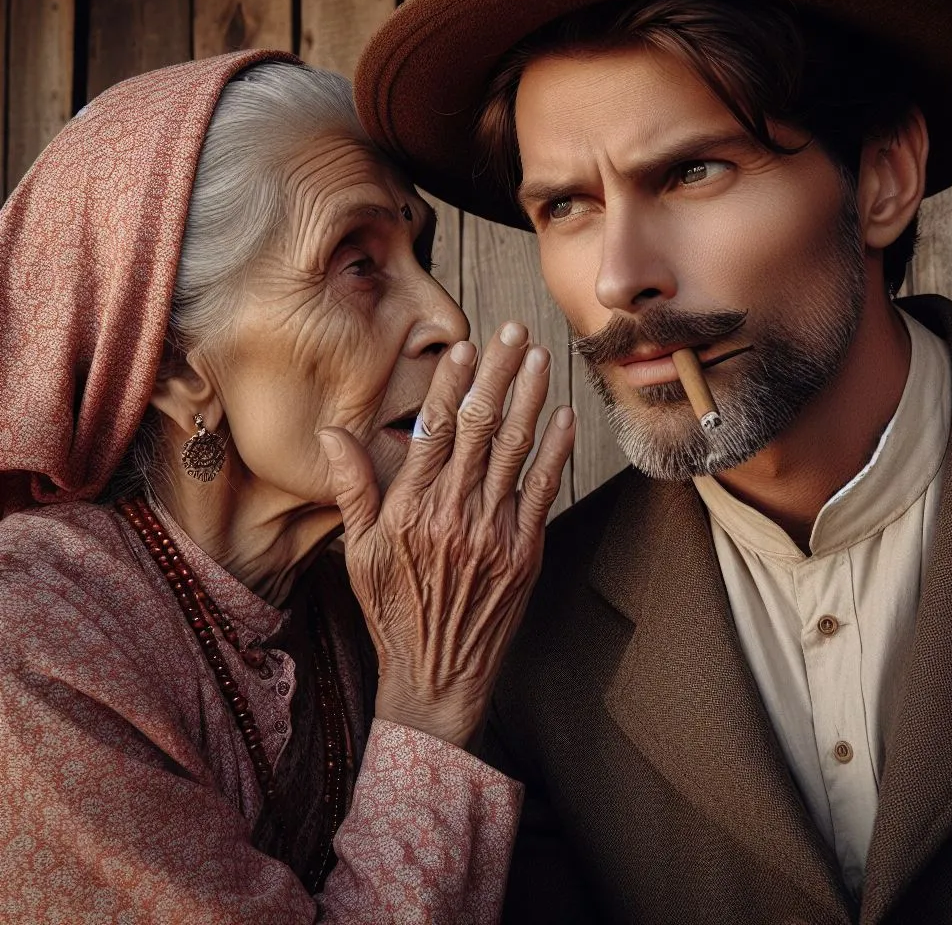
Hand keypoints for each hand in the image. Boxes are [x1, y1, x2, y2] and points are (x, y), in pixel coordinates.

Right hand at [318, 322, 574, 747]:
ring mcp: (494, 532)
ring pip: (514, 449)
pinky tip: (563, 417)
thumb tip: (331, 432)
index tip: (462, 347)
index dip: (450, 384)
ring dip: (529, 398)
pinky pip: (542, 491)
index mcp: (410, 509)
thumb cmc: (392, 612)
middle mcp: (453, 513)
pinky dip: (554, 452)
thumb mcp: (358, 553)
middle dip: (496, 373)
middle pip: (479, 427)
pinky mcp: (525, 552)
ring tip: (538, 356)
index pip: (433, 430)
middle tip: (511, 330)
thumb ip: (352, 487)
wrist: (436, 676)